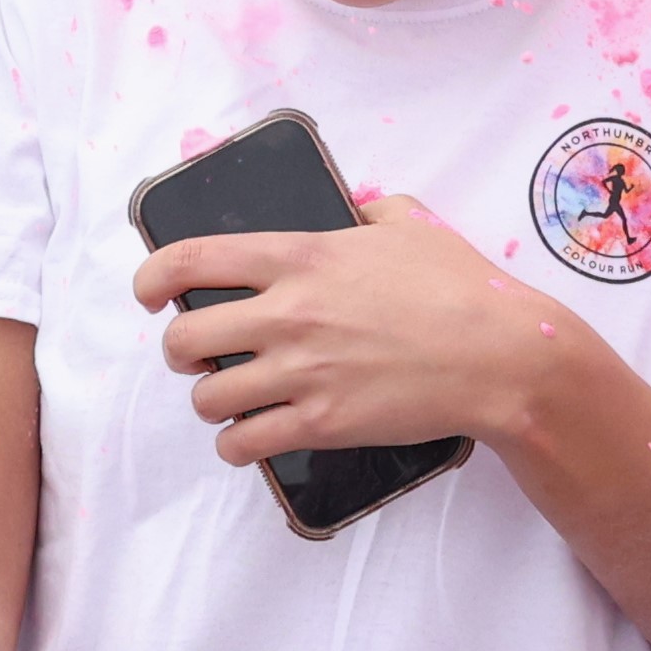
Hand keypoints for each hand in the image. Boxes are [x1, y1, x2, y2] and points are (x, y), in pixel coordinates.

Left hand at [142, 193, 563, 471]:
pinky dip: (237, 444)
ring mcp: (300, 372)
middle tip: (202, 354)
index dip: (152, 277)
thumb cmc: (464, 288)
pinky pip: (241, 443)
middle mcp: (288, 313)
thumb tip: (352, 207)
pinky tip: (252, 435)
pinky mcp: (319, 422)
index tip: (149, 293)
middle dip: (181, 350)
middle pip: (183, 338)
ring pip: (207, 398)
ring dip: (213, 400)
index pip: (193, 260)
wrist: (501, 357)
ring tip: (235, 398)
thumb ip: (370, 208)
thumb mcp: (415, 223)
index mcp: (302, 257)